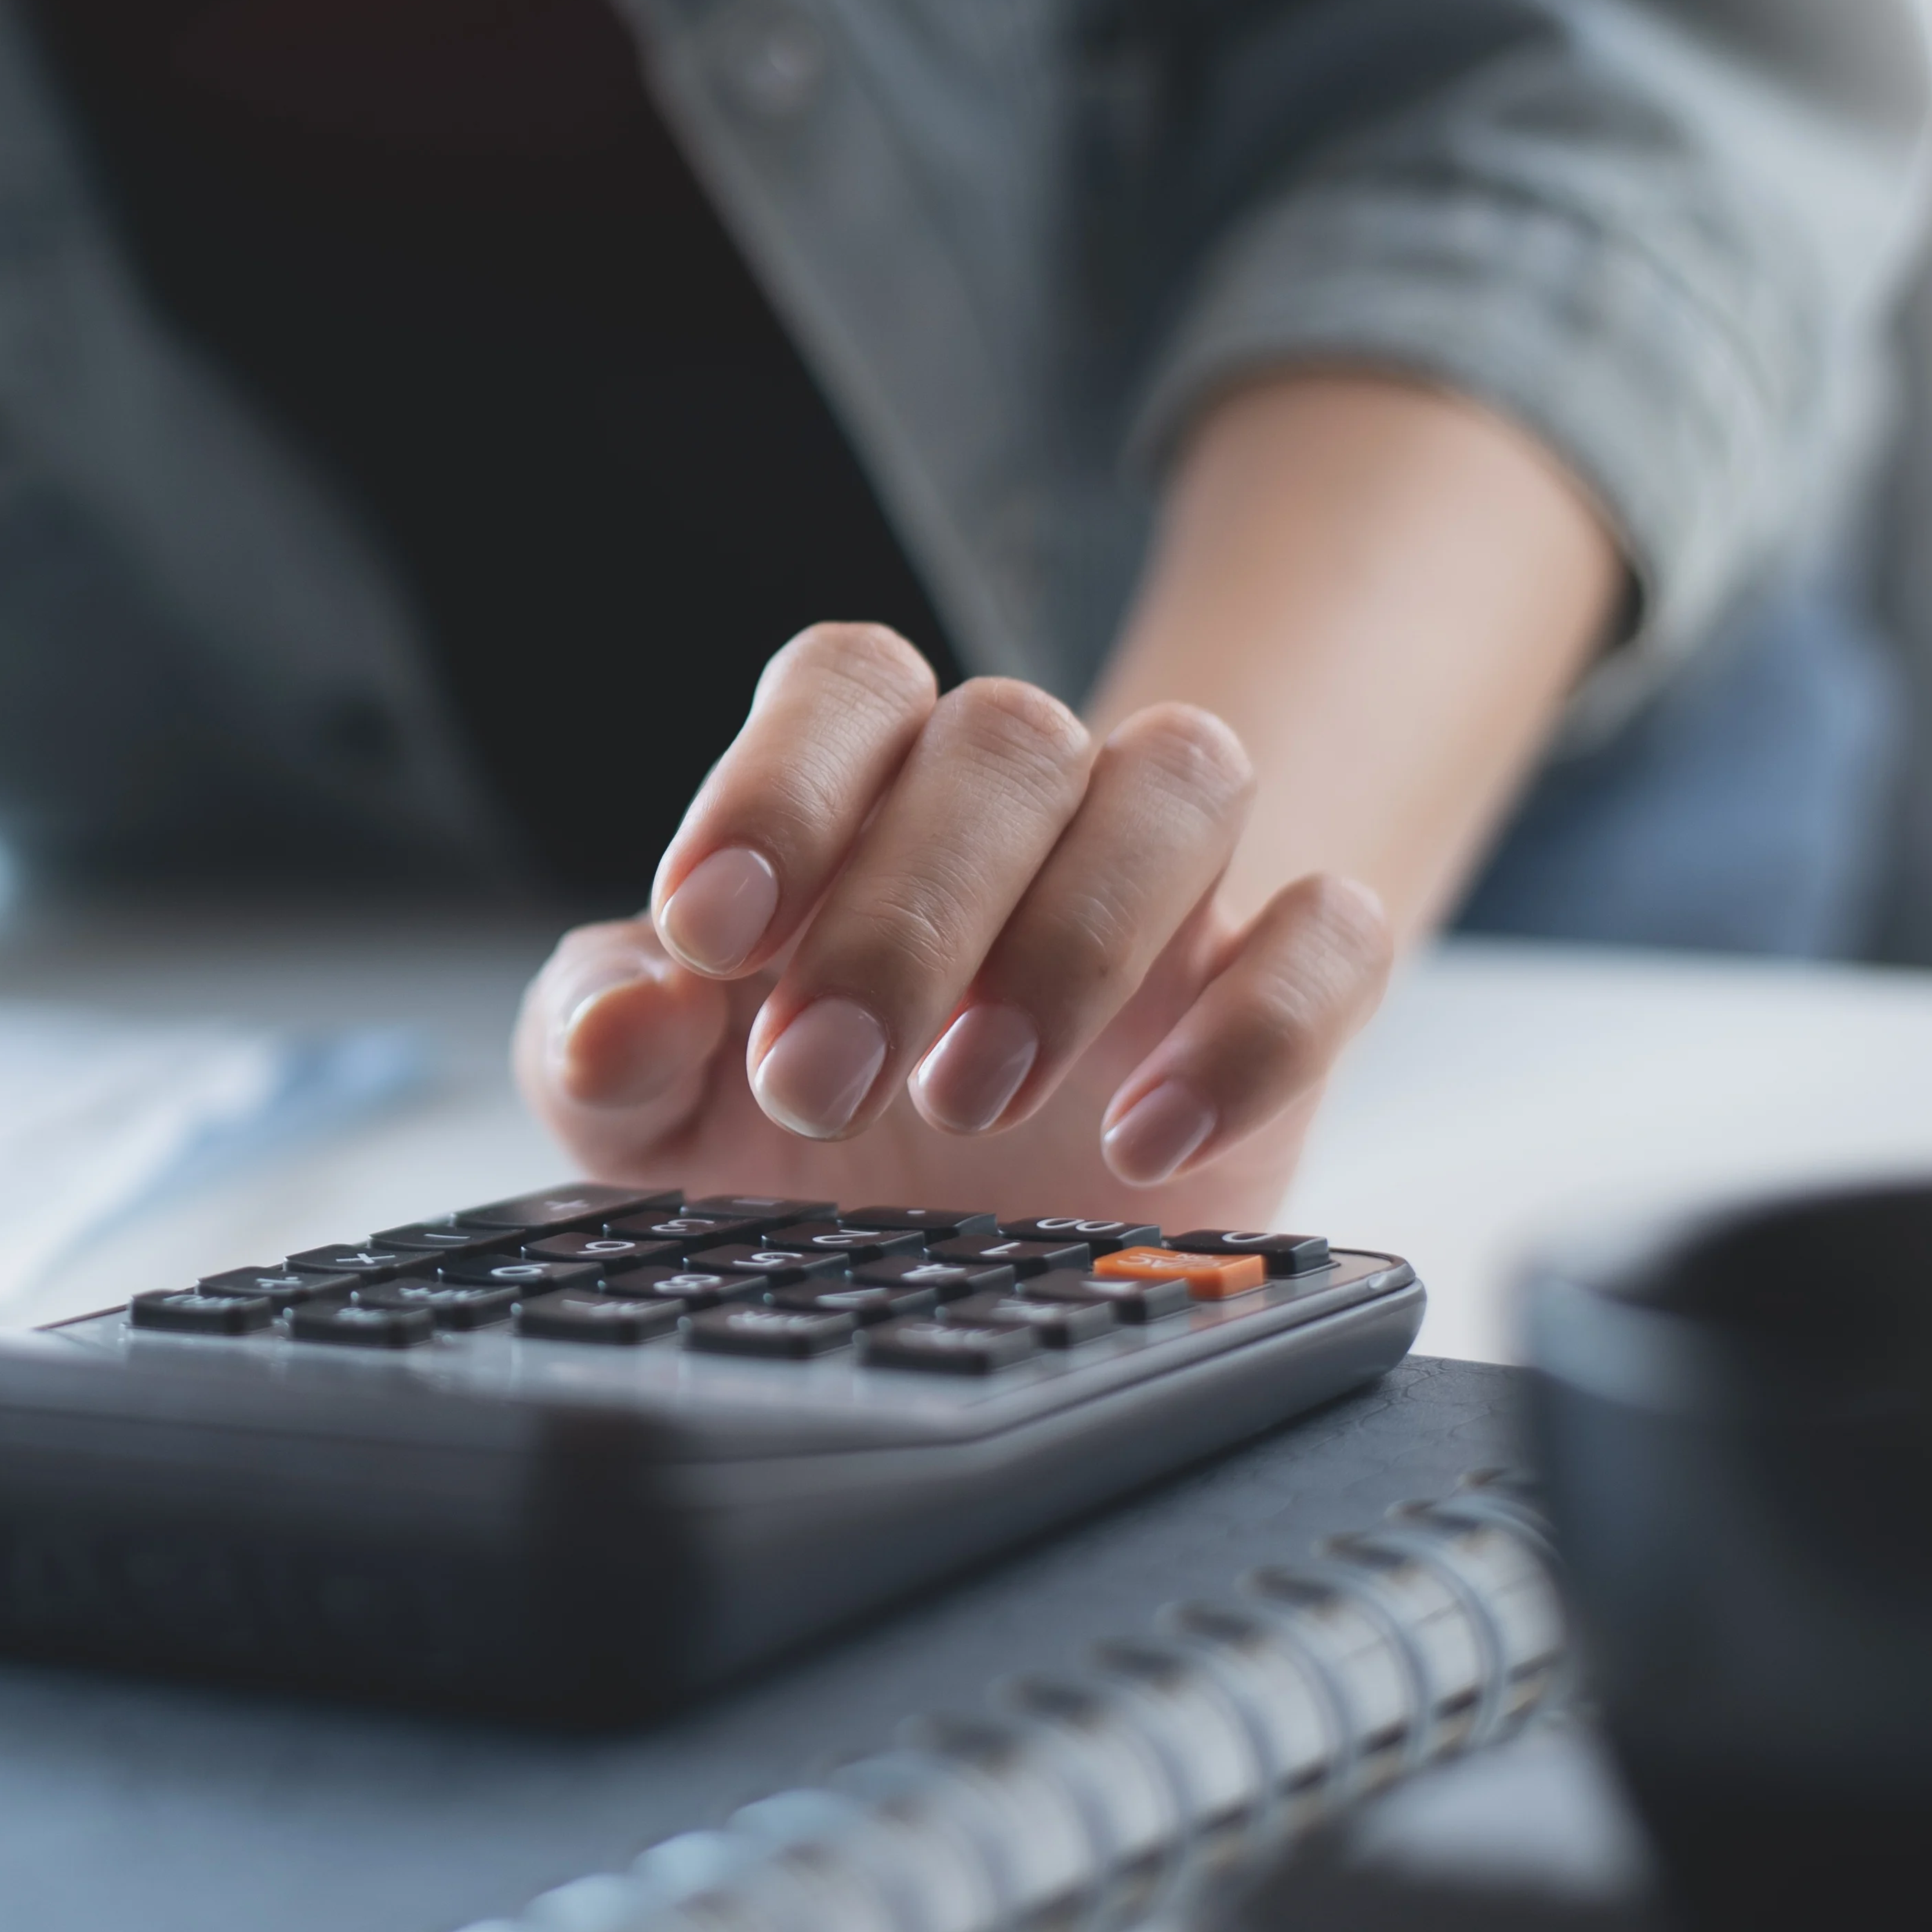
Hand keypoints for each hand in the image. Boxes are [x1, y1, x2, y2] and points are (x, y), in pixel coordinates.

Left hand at [508, 624, 1395, 1225]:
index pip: (849, 680)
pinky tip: (1145, 1136)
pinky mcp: (1281, 992)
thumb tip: (622, 1015)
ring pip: (1184, 779)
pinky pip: (1333, 934)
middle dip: (903, 913)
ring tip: (965, 1097)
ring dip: (1074, 936)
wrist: (928, 1251)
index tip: (714, 934)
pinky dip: (1255, 1025)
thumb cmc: (773, 1126)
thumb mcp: (642, 1107)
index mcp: (861, 785)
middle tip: (817, 1084)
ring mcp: (1166, 886)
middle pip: (1007, 734)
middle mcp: (1018, 806)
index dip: (783, 783)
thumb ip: (598, 1041)